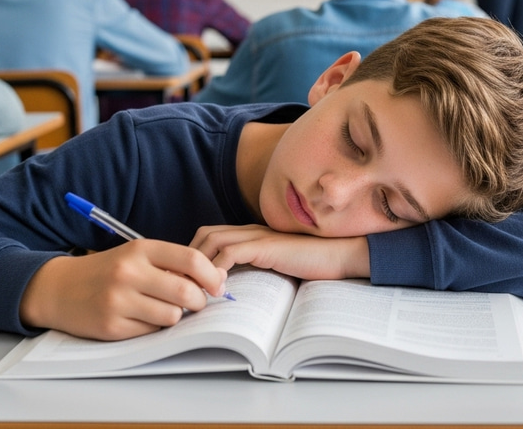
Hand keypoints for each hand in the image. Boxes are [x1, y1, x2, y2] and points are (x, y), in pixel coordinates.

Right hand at [19, 240, 227, 340]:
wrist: (60, 288)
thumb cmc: (109, 270)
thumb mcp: (138, 255)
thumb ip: (173, 263)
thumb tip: (216, 278)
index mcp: (141, 249)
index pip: (191, 260)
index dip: (211, 275)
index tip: (218, 284)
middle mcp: (129, 273)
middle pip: (185, 292)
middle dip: (200, 300)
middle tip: (198, 302)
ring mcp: (118, 301)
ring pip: (172, 316)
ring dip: (177, 316)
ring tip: (166, 308)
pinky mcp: (111, 327)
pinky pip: (151, 332)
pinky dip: (155, 327)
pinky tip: (144, 317)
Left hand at [190, 224, 370, 280]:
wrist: (338, 256)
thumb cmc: (312, 264)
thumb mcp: (277, 265)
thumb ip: (258, 268)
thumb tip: (234, 290)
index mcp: (252, 233)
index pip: (211, 235)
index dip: (195, 255)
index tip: (188, 280)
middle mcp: (251, 230)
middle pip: (205, 234)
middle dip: (189, 259)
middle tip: (185, 286)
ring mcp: (258, 236)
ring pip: (212, 241)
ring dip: (198, 266)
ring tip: (195, 292)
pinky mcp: (265, 246)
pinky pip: (229, 254)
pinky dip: (217, 271)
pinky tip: (217, 291)